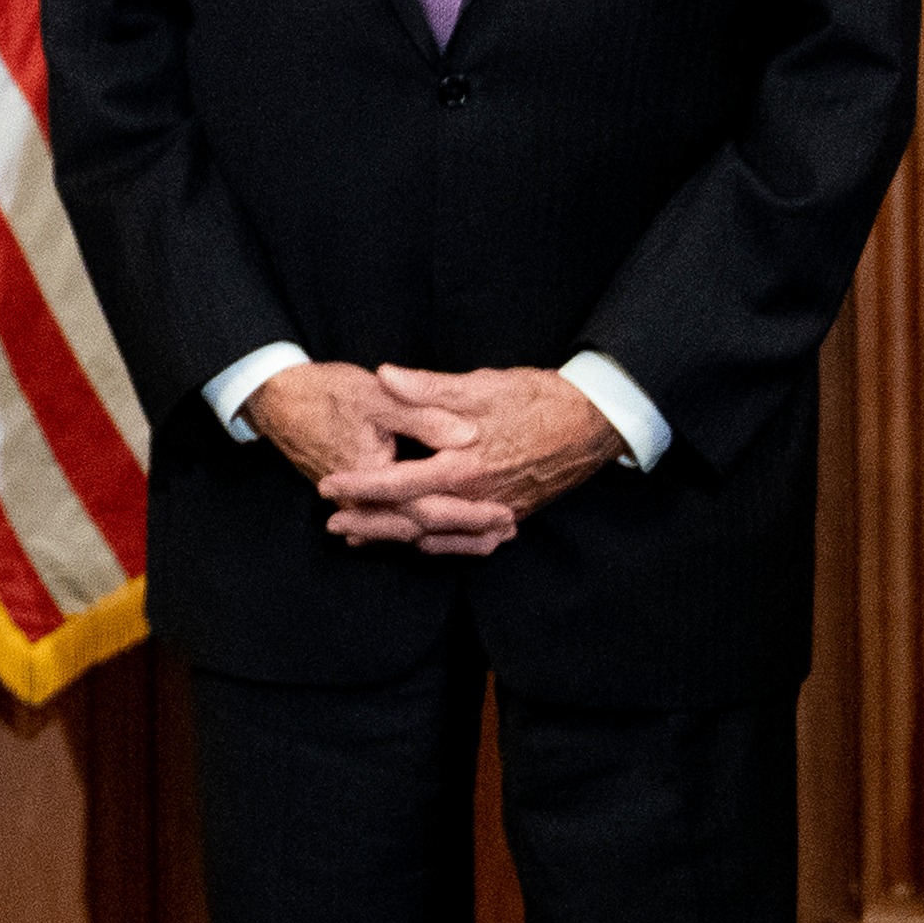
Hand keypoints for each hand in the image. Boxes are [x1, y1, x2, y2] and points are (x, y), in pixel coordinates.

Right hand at [236, 360, 506, 550]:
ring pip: (405, 529)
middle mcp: (361, 500)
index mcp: (372, 477)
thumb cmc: (324, 393)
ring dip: (447, 533)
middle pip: (420, 526)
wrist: (274, 398)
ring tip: (489, 536)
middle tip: (508, 528)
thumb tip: (468, 435)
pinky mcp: (353, 497)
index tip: (506, 512)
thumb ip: (423, 415)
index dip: (470, 512)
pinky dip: (421, 527)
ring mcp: (354, 502)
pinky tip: (442, 530)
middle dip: (466, 530)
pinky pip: (392, 521)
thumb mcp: (376, 397)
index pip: (427, 507)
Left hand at [317, 366, 626, 554]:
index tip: (327, 485)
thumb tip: (384, 376)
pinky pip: (470, 540)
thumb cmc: (538, 398)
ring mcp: (498, 509)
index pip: (400, 482)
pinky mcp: (513, 513)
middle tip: (332, 525)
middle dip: (371, 524)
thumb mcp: (480, 386)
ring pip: (439, 535)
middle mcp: (480, 496)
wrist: (596, 421)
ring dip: (398, 538)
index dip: (361, 485)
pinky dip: (440, 546)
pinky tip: (418, 543)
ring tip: (360, 538)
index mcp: (465, 465)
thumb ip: (428, 388)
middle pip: (414, 520)